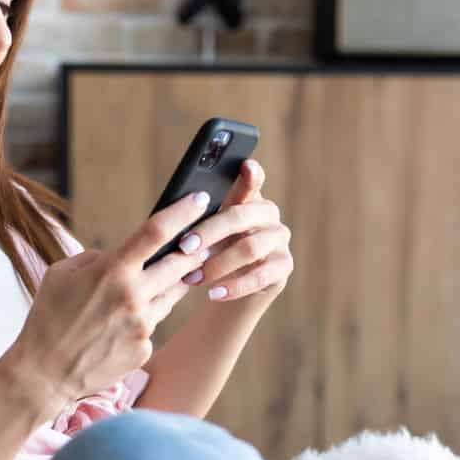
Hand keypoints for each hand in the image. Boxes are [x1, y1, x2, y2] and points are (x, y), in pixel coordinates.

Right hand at [5, 191, 212, 404]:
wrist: (43, 373)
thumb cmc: (48, 318)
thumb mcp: (61, 274)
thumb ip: (96, 258)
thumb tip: (118, 255)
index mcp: (111, 271)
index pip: (156, 231)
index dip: (182, 212)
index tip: (199, 198)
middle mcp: (133, 296)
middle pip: (181, 263)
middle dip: (195, 250)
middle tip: (202, 241)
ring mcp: (142, 325)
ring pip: (171, 295)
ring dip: (168, 285)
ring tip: (145, 287)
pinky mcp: (144, 348)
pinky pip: (153, 325)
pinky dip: (144, 320)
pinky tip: (119, 328)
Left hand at [174, 159, 292, 303]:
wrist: (230, 290)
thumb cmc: (212, 253)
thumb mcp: (203, 234)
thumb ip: (197, 220)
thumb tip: (175, 216)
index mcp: (248, 199)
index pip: (252, 180)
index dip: (251, 174)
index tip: (245, 165)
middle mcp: (269, 215)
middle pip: (242, 216)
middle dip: (210, 231)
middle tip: (184, 247)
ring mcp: (280, 240)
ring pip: (250, 248)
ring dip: (217, 264)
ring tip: (193, 278)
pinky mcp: (284, 266)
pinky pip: (260, 276)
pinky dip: (233, 286)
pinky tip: (213, 293)